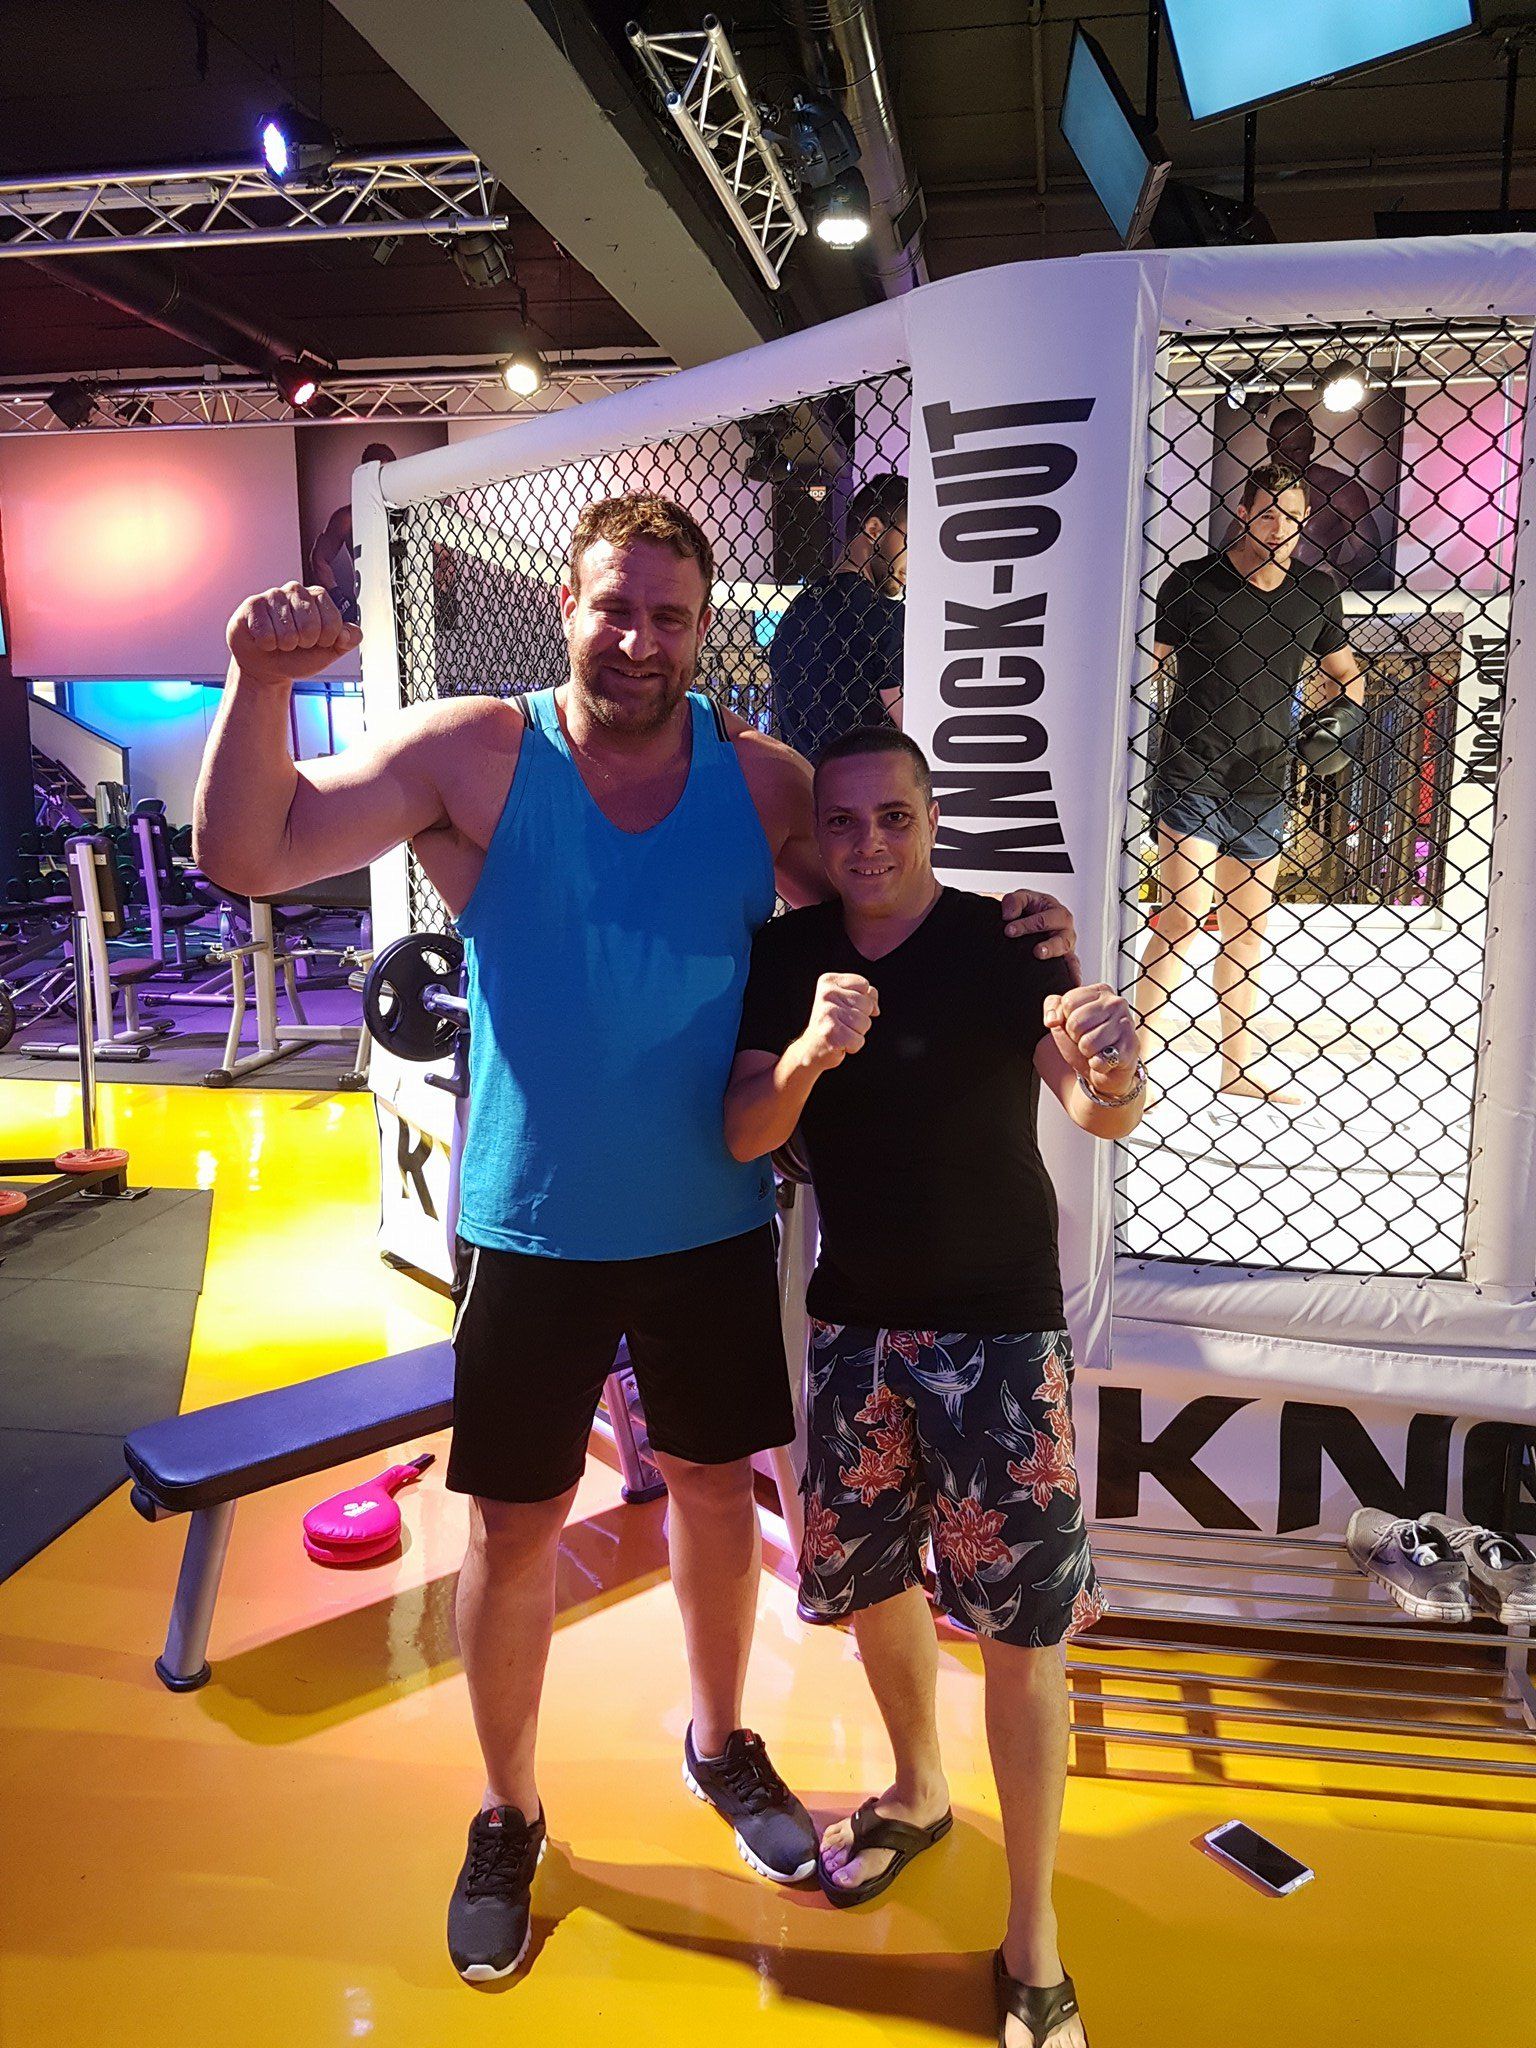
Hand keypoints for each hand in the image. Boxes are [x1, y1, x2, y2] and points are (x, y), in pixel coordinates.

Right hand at [227, 582, 360, 684]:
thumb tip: (347, 632)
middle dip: (304, 643)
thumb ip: (348, 640)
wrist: (267, 666)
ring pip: (287, 631)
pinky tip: (264, 639)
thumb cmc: (298, 654)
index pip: (333, 621)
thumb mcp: (330, 650)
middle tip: (296, 642)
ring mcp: (273, 595)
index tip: (317, 642)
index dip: (326, 640)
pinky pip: (265, 633)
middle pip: (310, 625)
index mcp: (318, 597)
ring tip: (279, 641)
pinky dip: (266, 644)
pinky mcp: (253, 604)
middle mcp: (296, 590)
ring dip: (284, 644)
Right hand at [794, 972, 878, 1071]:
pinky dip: (853, 1046)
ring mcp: (827, 1013)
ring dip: (857, 1032)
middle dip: (860, 1018)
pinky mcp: (831, 1033)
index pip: (864, 985)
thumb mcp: (847, 1002)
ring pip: (865, 1022)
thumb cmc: (833, 1022)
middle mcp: (826, 994)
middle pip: (866, 1004)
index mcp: (828, 981)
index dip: (862, 1000)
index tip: (843, 1008)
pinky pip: (859, 1040)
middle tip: (841, 1023)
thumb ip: (865, 995)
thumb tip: (875, 1008)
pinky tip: (839, 1043)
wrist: (811, 1048)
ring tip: (840, 1032)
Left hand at [1002, 889, 1080, 979]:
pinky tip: (1074, 983)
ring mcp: (1066, 943)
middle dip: (1049, 946)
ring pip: (1068, 953)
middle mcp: (1065, 928)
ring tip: (1047, 963)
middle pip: (1061, 938)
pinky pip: (1072, 965)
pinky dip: (1074, 973)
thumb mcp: (1021, 898)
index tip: (1008, 931)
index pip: (1042, 919)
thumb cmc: (1028, 907)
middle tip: (1037, 951)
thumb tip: (1008, 915)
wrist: (1028, 917)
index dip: (1026, 925)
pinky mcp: (1065, 957)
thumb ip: (1014, 901)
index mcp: (1056, 911)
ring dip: (1058, 959)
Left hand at [1043, 984, 1139, 1095]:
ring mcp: (1126, 1024)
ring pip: (1087, 1043)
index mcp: (1100, 992)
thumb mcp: (1064, 1021)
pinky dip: (1098, 1064)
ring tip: (1098, 1049)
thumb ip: (1052, 1009)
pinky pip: (1099, 1060)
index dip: (1066, 1019)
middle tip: (1087, 1039)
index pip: (1068, 1002)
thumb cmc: (1086, 1040)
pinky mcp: (1131, 1046)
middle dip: (1076, 1037)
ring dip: (1087, 1052)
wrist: (1108, 1069)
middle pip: (1076, 1022)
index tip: (1078, 1025)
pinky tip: (1106, 1059)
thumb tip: (1052, 1019)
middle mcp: (1116, 1003)